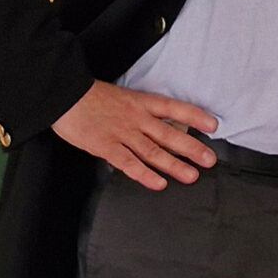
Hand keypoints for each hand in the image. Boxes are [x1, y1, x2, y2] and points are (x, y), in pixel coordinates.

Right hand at [51, 80, 219, 189]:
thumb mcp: (123, 98)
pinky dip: (144, 174)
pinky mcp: (106, 147)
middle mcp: (136, 118)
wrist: (64, 94)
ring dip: (174, 165)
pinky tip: (158, 183)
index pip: (174, 108)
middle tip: (210, 160)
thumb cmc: (92, 97)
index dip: (195, 116)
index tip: (213, 125)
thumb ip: (141, 112)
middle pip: (168, 134)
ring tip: (192, 176)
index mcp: (140, 102)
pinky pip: (128, 163)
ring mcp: (121, 133)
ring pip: (153, 151)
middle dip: (191, 148)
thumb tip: (161, 128)